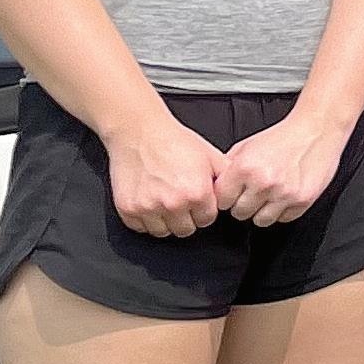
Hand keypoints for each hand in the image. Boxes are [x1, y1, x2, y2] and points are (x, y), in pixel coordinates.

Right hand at [103, 115, 227, 236]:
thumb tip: (236, 194)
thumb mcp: (211, 157)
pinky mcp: (128, 209)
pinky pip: (140, 227)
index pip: (207, 220)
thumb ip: (226, 179)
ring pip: (163, 232)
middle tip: (181, 201)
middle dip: (186, 218)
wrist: (139, 131)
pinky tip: (149, 202)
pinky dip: (145, 219)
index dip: (203, 210)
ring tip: (165, 202)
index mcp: (197, 193)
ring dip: (165, 221)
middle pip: (186, 230)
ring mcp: (148, 208)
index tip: (197, 201)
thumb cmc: (174, 141)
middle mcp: (173, 203)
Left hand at [220, 111, 349, 227]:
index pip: (221, 201)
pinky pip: (284, 218)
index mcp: (244, 168)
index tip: (233, 193)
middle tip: (254, 192)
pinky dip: (283, 210)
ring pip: (261, 221)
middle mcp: (263, 183)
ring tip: (269, 195)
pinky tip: (285, 194)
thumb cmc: (283, 136)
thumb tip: (216, 186)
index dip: (227, 197)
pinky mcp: (302, 201)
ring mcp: (284, 194)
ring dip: (263, 211)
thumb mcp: (246, 146)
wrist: (316, 130)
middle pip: (239, 213)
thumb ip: (230, 169)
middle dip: (244, 204)